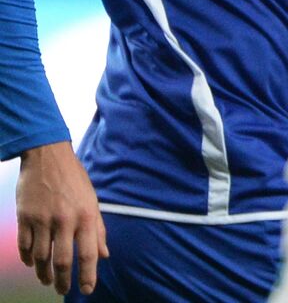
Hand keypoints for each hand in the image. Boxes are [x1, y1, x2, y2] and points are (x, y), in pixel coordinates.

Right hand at [16, 141, 106, 295]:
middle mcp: (65, 219)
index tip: (86, 290)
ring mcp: (42, 219)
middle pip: (62, 261)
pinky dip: (28, 258)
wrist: (48, 157)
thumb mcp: (92, 201)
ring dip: (43, 273)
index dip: (87, 275)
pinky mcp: (24, 217)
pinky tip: (32, 264)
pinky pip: (24, 246)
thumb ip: (98, 229)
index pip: (88, 253)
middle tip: (62, 290)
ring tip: (47, 280)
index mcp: (86, 215)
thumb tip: (104, 255)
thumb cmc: (74, 180)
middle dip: (62, 281)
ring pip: (41, 257)